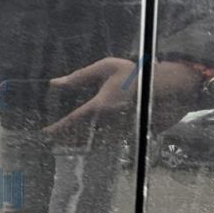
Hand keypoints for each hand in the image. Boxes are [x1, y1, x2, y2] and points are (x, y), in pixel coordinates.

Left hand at [42, 58, 209, 136]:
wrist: (167, 89)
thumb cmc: (135, 75)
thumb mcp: (106, 68)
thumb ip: (80, 76)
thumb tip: (54, 83)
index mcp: (100, 105)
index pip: (73, 120)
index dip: (58, 128)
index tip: (46, 133)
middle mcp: (108, 123)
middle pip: (81, 136)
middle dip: (67, 140)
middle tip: (54, 142)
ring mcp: (119, 132)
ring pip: (94, 142)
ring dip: (81, 144)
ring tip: (68, 145)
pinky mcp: (128, 136)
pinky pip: (108, 142)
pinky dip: (97, 143)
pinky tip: (90, 141)